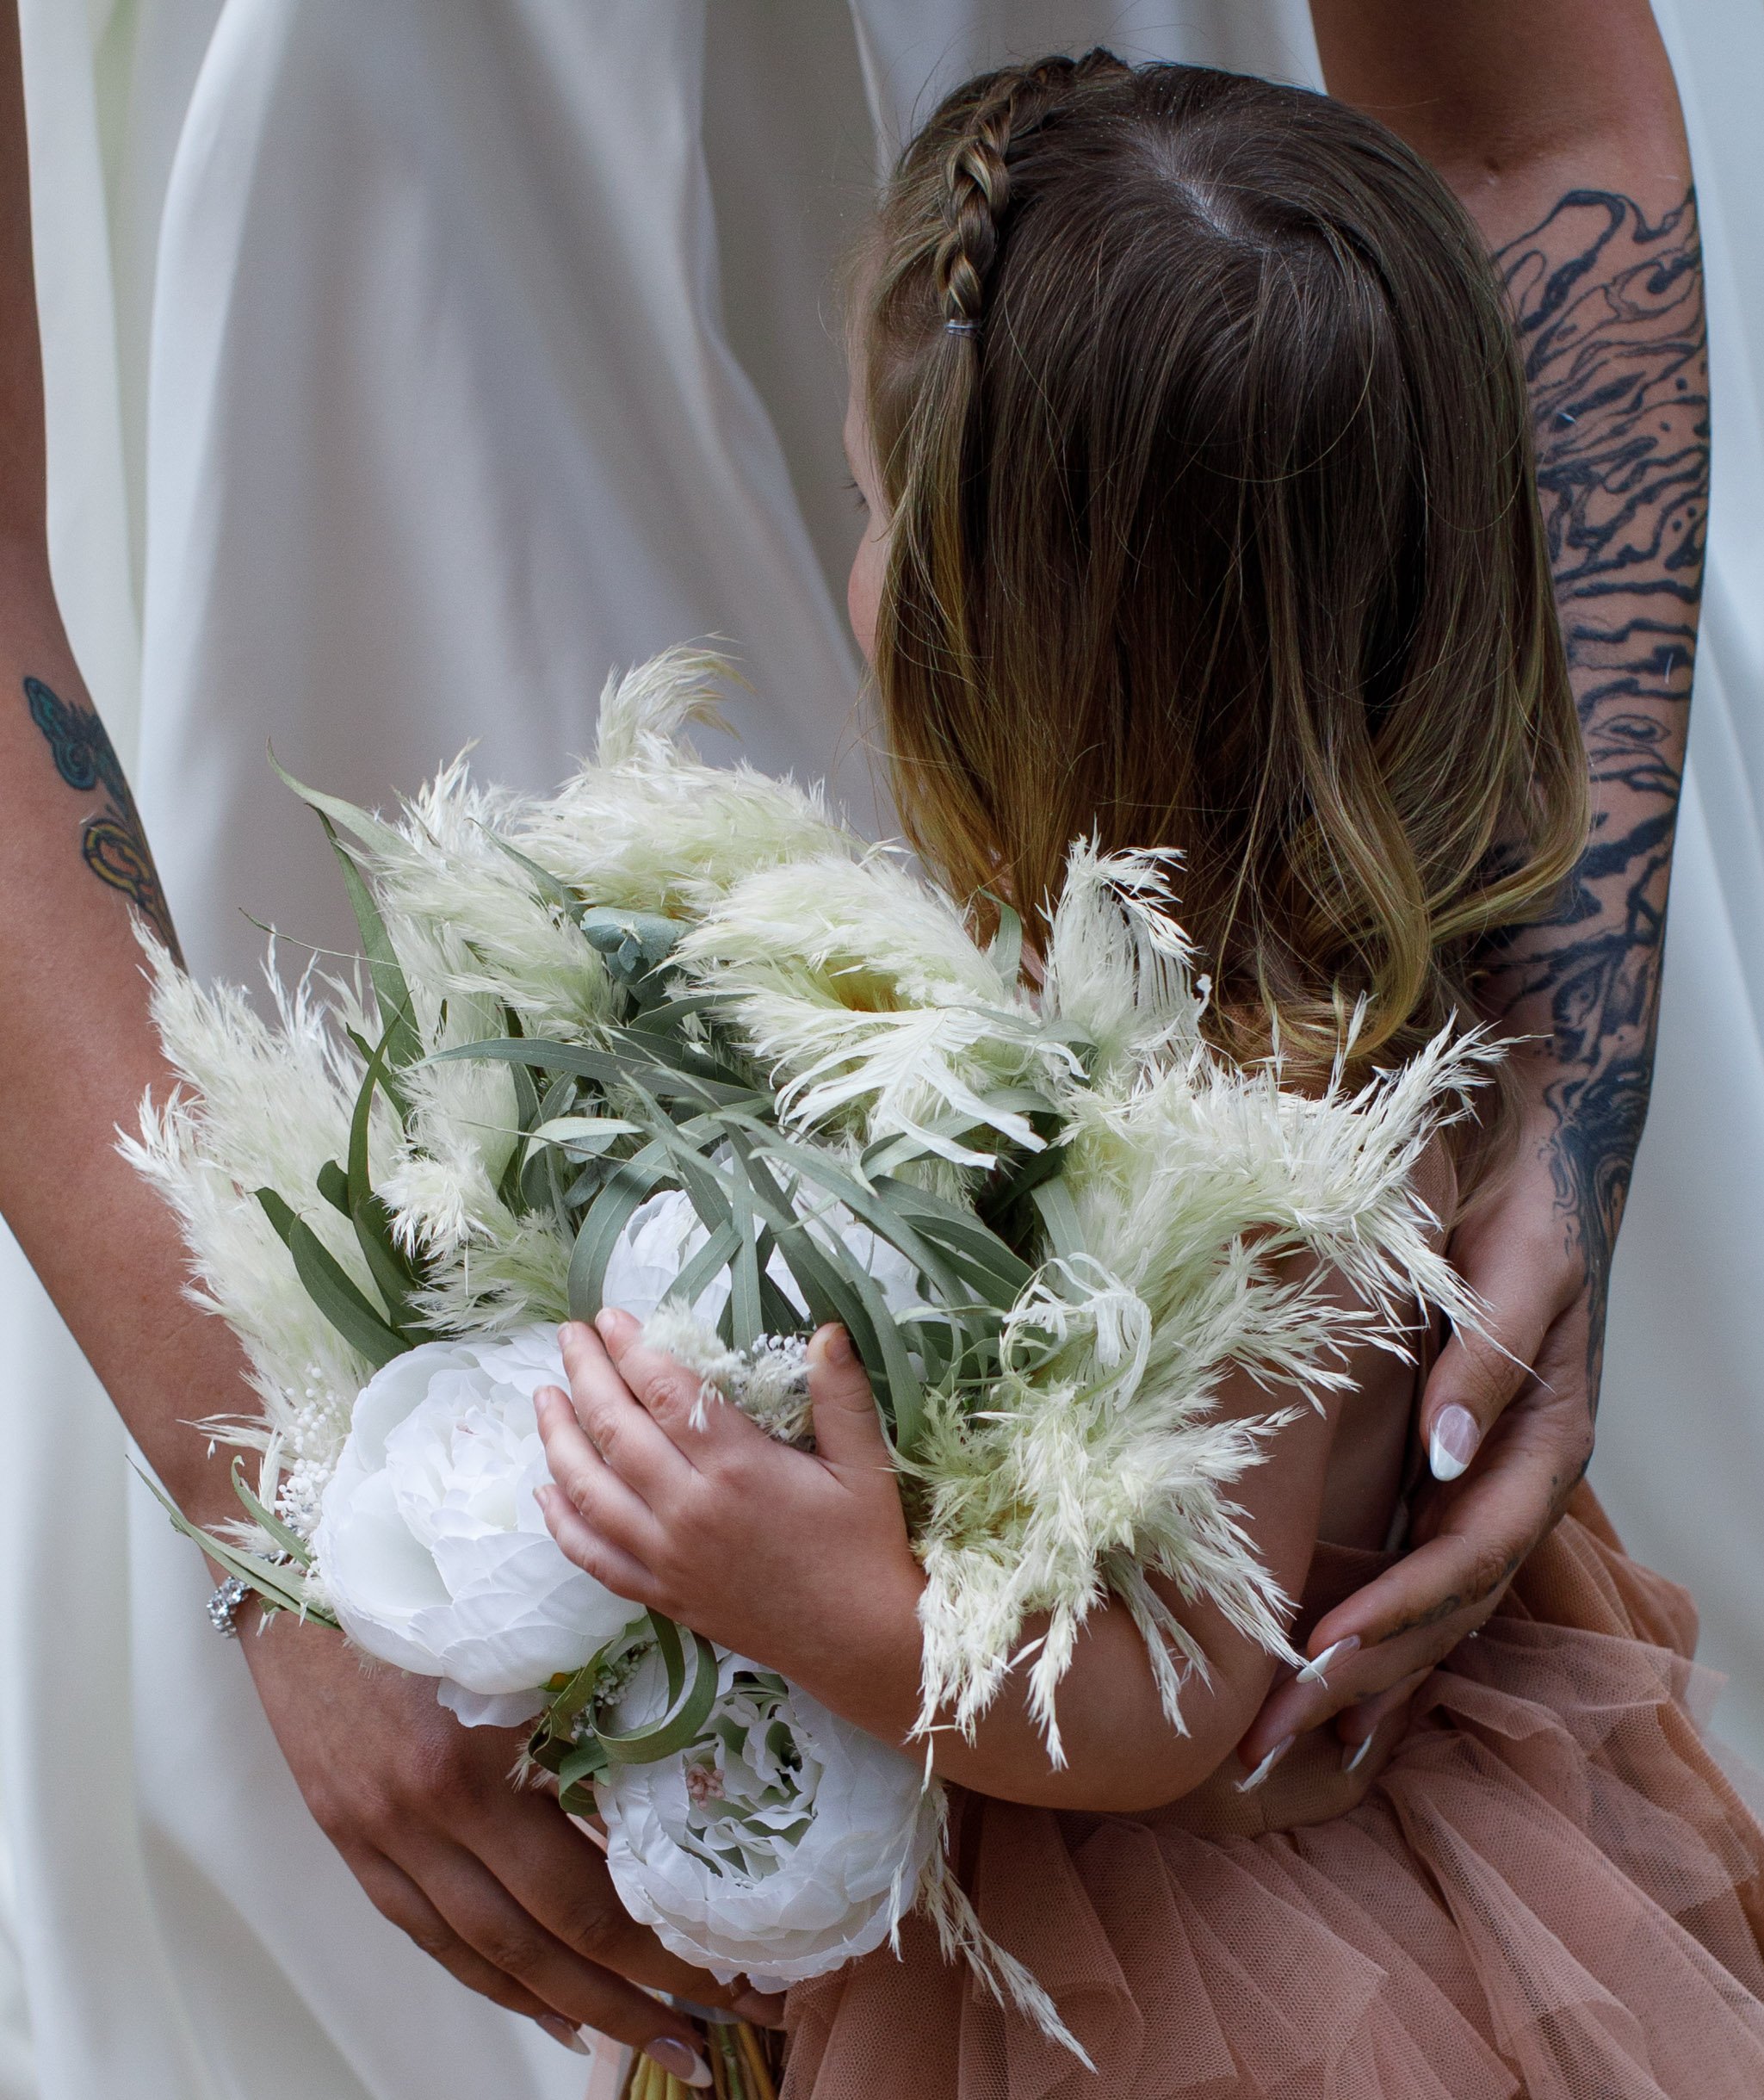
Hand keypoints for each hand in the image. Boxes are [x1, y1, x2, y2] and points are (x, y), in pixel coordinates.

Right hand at [240, 1606, 782, 2070]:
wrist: (294, 1545)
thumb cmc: (426, 1561)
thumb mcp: (522, 1626)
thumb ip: (586, 1702)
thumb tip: (672, 1774)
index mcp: (476, 1762)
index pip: (585, 1898)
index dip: (662, 1954)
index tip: (730, 1978)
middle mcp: (421, 1815)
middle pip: (540, 1946)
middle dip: (632, 2002)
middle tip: (710, 2036)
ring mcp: (376, 1831)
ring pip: (481, 1955)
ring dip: (564, 2006)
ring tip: (638, 2038)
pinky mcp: (346, 1830)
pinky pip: (424, 1931)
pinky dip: (485, 1977)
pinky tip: (536, 2000)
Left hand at [534, 1314, 922, 1698]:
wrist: (857, 1643)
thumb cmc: (864, 1546)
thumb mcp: (865, 1464)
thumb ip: (842, 1393)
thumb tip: (828, 1330)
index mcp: (737, 1469)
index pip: (665, 1393)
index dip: (632, 1348)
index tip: (611, 1316)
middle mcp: (689, 1511)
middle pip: (616, 1431)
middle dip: (586, 1375)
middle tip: (570, 1335)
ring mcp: (667, 1557)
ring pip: (590, 1489)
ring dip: (559, 1438)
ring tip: (544, 1396)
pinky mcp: (661, 1594)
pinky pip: (594, 1556)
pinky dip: (562, 1521)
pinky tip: (545, 1490)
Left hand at [1236, 1097, 1598, 1770]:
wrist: (1524, 1162)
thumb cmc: (1520, 1208)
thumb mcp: (1520, 1266)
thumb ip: (1488, 1356)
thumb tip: (1447, 1454)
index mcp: (1542, 1445)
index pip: (1467, 1555)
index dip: (1396, 1610)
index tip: (1318, 1653)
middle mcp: (1509, 1482)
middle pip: (1444, 1609)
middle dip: (1361, 1677)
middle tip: (1270, 1739)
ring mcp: (1475, 1488)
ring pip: (1427, 1611)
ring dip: (1361, 1682)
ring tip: (1279, 1746)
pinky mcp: (1438, 1476)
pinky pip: (1407, 1574)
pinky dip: (1372, 1639)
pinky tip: (1321, 1687)